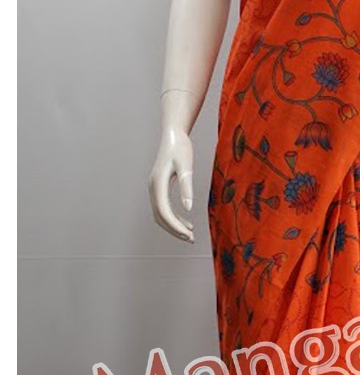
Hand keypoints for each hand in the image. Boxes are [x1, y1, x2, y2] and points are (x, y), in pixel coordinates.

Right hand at [148, 128, 194, 242]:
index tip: (189, 235)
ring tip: (190, 235)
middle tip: (192, 239)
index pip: (164, 211)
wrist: (173, 135)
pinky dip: (174, 218)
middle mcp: (153, 188)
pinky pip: (164, 208)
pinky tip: (187, 222)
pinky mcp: (159, 188)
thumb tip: (188, 208)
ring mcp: (154, 189)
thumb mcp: (186, 166)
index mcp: (158, 183)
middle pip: (160, 216)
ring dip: (174, 226)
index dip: (175, 226)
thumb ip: (186, 187)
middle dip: (175, 230)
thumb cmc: (181, 148)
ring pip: (161, 215)